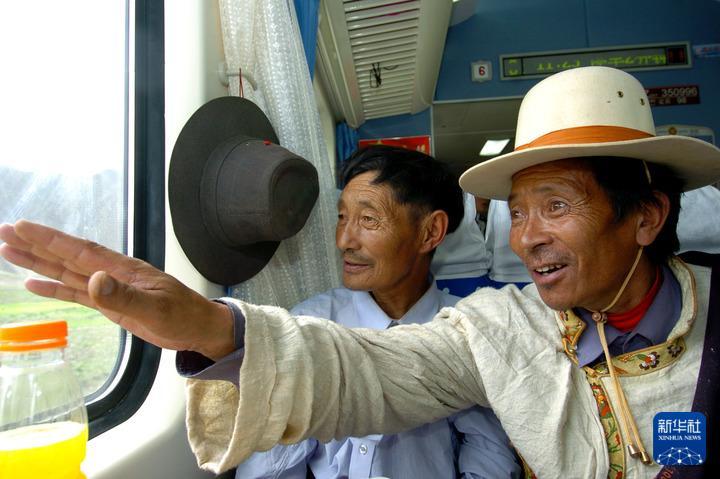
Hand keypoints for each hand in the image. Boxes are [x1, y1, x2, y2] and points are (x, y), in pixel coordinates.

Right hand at [0, 220, 234, 359]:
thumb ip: (124, 297)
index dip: (51, 239)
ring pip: (67, 272)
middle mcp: (112, 274)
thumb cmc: (184, 316)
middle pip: (67, 256)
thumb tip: (94, 280)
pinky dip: (54, 288)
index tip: (23, 226)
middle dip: (35, 244)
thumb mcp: (156, 309)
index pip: (80, 250)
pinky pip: (76, 293)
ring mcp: (110, 288)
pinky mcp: (110, 304)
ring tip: (8, 252)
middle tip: (3, 232)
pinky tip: (33, 284)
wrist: (198, 328)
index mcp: (123, 269)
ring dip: (38, 263)